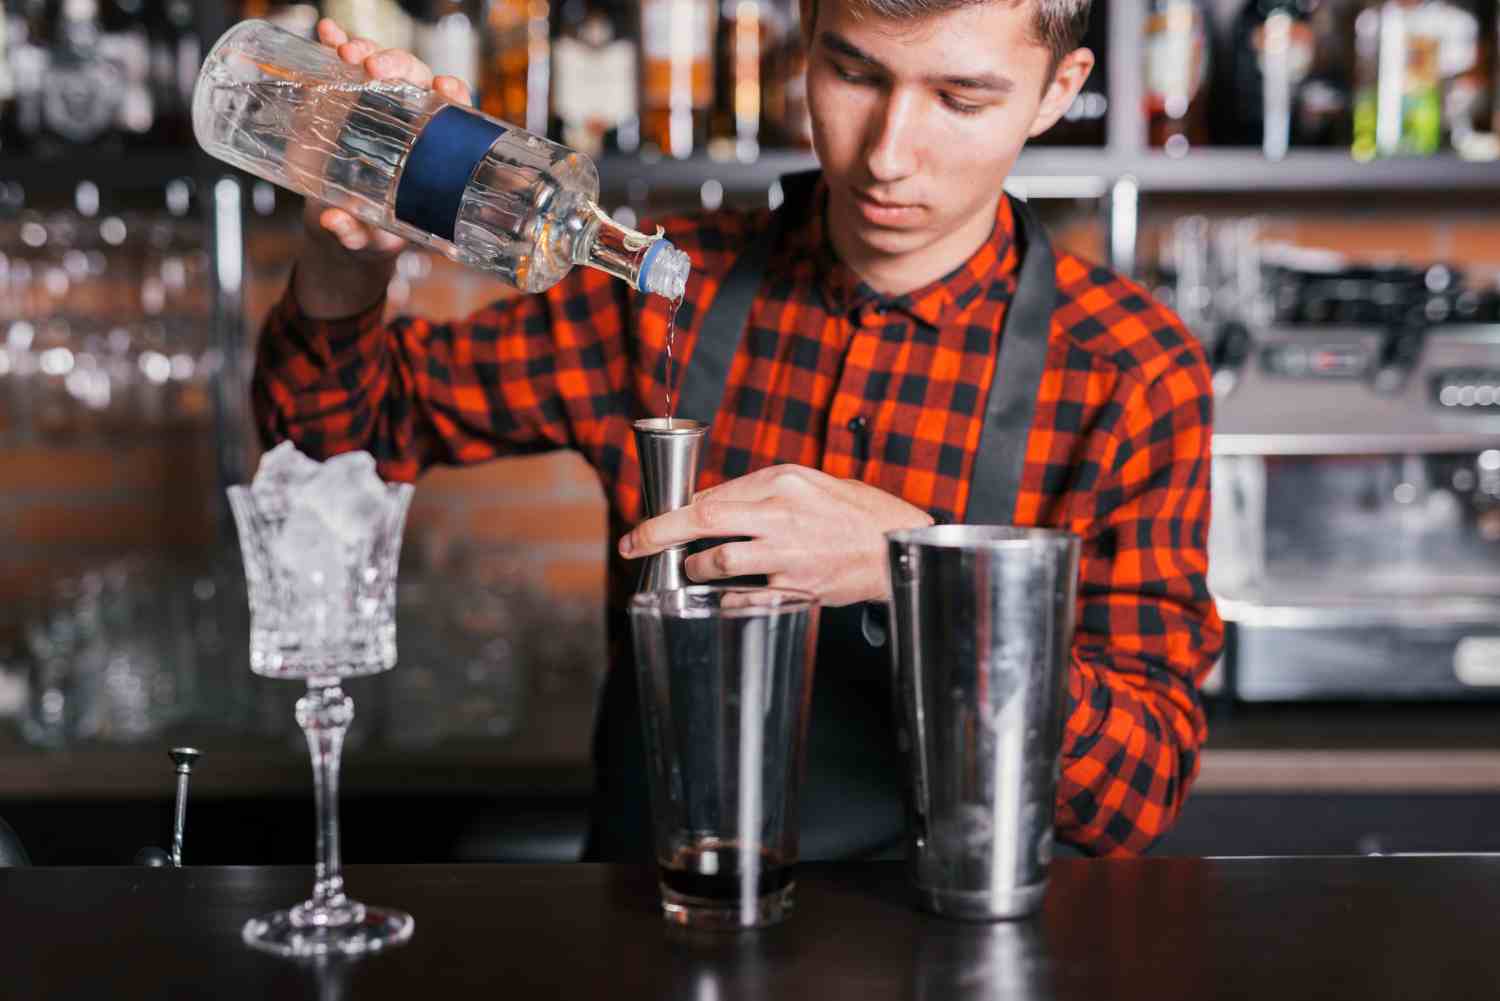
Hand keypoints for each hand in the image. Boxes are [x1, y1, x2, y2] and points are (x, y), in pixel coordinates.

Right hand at [293, 18, 473, 317]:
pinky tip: (324, 34)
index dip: (453, 95)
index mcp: (430, 152)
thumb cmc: (371, 235)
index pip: (453, 114)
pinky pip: (340, 69)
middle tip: (376, 68)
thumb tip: (336, 223)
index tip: (445, 88)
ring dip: (366, 51)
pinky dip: (332, 46)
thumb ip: (355, 232)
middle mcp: (406, 123)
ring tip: (347, 50)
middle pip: (414, 80)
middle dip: (399, 65)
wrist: (340, 229)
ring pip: (378, 68)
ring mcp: (373, 109)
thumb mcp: (366, 238)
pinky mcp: (340, 104)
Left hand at [617, 465, 934, 606]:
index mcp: (782, 480)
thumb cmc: (857, 513)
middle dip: (657, 532)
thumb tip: (711, 504)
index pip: (713, 492)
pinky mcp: (797, 587)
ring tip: (690, 569)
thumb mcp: (810, 484)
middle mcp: (781, 512)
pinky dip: (729, 596)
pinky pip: (745, 594)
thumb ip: (762, 492)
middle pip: (702, 517)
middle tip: (630, 544)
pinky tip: (724, 594)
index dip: (677, 510)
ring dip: (694, 567)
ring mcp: (788, 552)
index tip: (656, 521)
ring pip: (718, 560)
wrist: (897, 548)